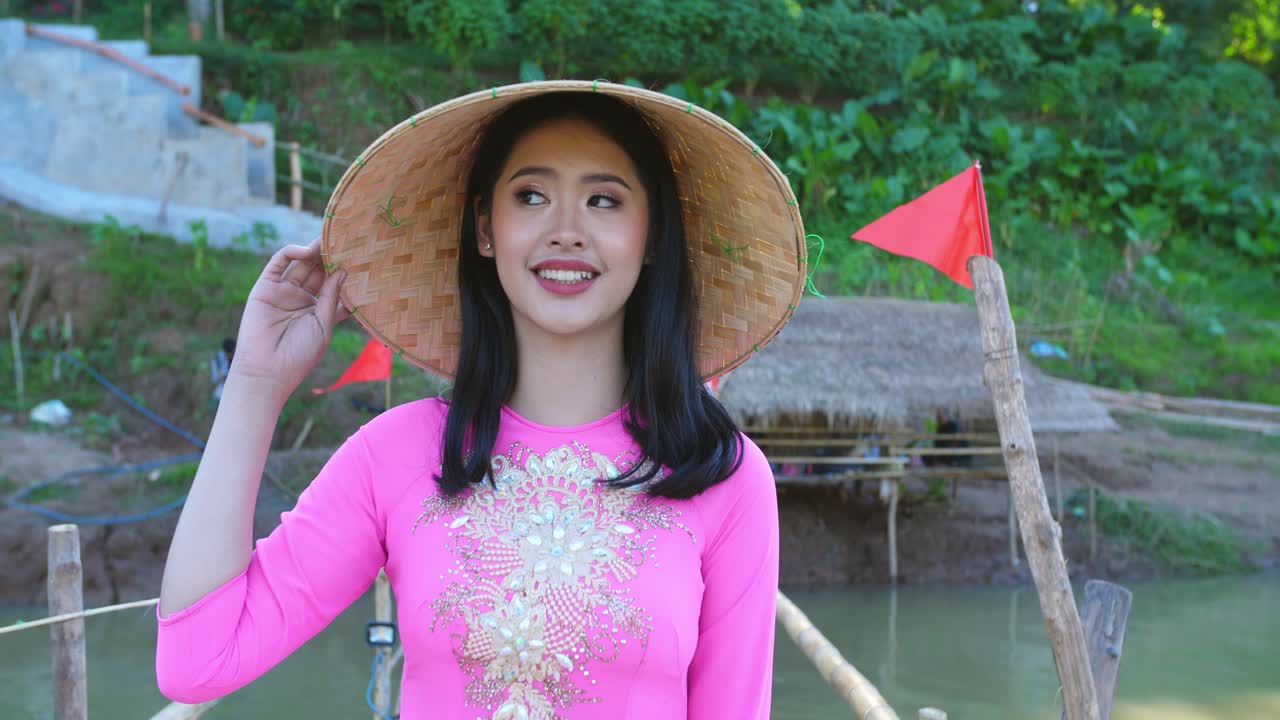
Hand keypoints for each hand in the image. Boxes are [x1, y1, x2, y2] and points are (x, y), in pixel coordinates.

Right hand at [228, 238, 349, 403]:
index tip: (358, 257)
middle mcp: (299, 298)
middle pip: (317, 270)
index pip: (331, 283)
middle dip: (329, 256)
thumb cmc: (300, 354)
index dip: (342, 271)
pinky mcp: (265, 287)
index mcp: (316, 309)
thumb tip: (343, 271)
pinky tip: (307, 251)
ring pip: (300, 263)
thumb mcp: (324, 324)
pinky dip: (292, 252)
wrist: (268, 370)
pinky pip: (278, 263)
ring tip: (330, 240)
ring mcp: (282, 291)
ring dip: (314, 251)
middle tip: (345, 241)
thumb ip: (332, 297)